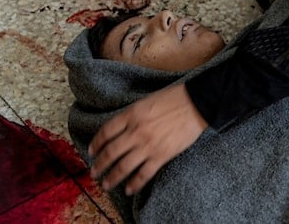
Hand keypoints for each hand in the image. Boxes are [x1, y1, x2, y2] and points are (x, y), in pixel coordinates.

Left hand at [89, 83, 207, 194]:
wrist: (197, 103)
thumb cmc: (174, 98)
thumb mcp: (146, 101)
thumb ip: (131, 116)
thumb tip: (119, 130)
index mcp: (131, 114)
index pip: (106, 131)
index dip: (96, 143)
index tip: (91, 151)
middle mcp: (136, 131)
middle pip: (111, 152)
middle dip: (100, 165)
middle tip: (94, 172)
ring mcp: (148, 145)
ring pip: (123, 166)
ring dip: (112, 178)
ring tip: (106, 184)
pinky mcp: (162, 155)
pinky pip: (144, 174)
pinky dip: (134, 184)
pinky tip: (129, 189)